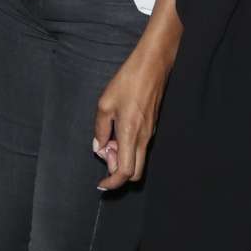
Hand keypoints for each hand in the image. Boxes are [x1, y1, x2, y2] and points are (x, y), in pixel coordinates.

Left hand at [93, 43, 169, 192]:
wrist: (152, 66)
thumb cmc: (128, 82)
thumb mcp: (105, 104)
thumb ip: (100, 129)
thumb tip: (99, 147)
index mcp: (130, 135)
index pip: (125, 172)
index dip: (112, 183)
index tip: (102, 184)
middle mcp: (143, 139)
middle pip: (134, 172)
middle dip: (117, 171)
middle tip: (105, 152)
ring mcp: (150, 134)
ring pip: (137, 159)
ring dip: (121, 157)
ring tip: (109, 135)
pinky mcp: (152, 127)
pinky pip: (139, 147)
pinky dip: (127, 147)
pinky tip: (117, 129)